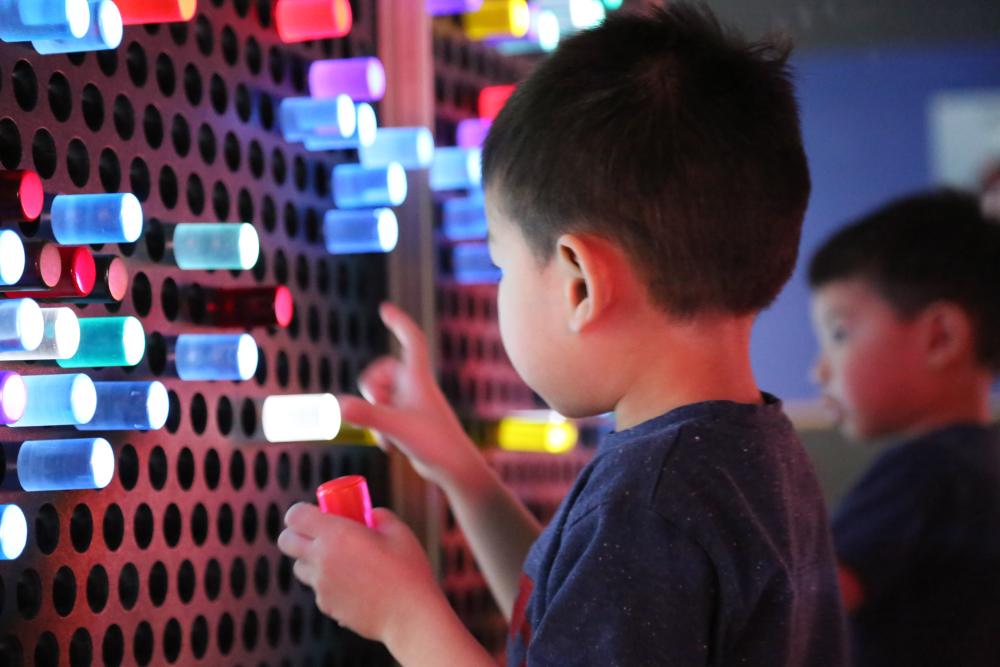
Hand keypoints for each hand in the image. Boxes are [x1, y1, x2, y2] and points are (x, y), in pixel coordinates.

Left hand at [278, 502, 444, 643]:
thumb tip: (368, 514)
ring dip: (310, 560)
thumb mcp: (398, 531)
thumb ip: (379, 516)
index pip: (295, 515)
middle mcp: (321, 559)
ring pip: (299, 567)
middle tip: (317, 533)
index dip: (300, 511)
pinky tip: (353, 584)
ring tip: (339, 559)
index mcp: (336, 534)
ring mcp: (321, 585)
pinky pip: (317, 589)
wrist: (410, 615)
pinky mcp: (326, 606)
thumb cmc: (408, 570)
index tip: (316, 512)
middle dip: (295, 533)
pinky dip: (327, 583)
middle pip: (286, 541)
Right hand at [339, 302, 479, 489]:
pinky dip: (381, 430)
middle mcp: (415, 387)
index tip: (385, 308)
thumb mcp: (396, 427)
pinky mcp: (408, 421)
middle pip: (381, 373)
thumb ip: (367, 416)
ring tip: (391, 436)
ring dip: (375, 416)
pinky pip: (383, 416)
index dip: (399, 323)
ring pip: (379, 398)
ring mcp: (411, 405)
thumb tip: (339, 406)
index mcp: (419, 378)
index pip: (411, 340)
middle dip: (371, 391)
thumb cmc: (435, 444)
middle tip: (379, 408)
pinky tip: (393, 448)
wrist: (454, 469)